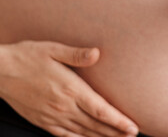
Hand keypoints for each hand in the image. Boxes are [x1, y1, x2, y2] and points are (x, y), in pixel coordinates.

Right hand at [0, 40, 138, 136]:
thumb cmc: (26, 57)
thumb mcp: (53, 49)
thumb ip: (77, 54)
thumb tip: (97, 53)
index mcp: (70, 89)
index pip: (100, 110)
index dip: (118, 121)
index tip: (132, 127)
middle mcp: (63, 106)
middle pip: (96, 125)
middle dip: (116, 132)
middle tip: (131, 135)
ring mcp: (53, 116)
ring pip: (83, 132)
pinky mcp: (43, 121)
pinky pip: (64, 136)